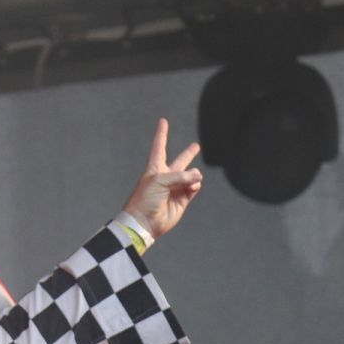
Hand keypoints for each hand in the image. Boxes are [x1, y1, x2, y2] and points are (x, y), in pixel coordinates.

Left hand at [122, 118, 202, 240]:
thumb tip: (198, 177)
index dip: (161, 134)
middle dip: (188, 154)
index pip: (159, 147)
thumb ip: (181, 175)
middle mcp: (166, 177)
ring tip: (190, 182)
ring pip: (192, 175)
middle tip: (196, 146)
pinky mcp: (183, 199)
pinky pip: (195, 186)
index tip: (162, 121)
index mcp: (155, 169)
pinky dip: (195, 185)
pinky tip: (192, 187)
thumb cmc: (146, 199)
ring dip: (193, 175)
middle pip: (180, 161)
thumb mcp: (160, 180)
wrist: (145, 222)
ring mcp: (175, 188)